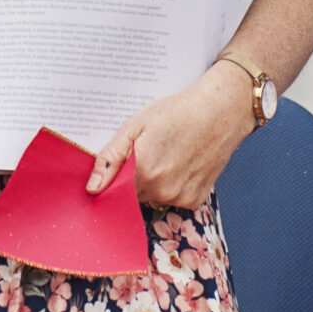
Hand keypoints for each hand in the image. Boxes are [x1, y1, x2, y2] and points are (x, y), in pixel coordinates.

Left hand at [87, 67, 258, 208]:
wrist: (220, 111)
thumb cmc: (177, 112)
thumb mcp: (136, 125)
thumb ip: (111, 158)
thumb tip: (92, 188)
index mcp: (143, 171)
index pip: (113, 193)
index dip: (112, 182)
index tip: (115, 171)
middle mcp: (162, 190)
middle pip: (133, 196)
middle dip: (133, 180)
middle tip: (145, 154)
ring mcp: (181, 197)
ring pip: (153, 198)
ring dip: (153, 183)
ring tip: (165, 154)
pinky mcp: (196, 200)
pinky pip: (173, 199)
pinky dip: (173, 186)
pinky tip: (180, 164)